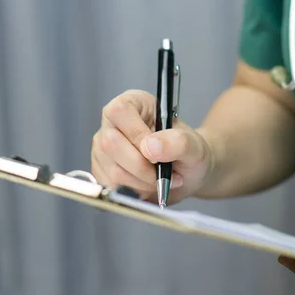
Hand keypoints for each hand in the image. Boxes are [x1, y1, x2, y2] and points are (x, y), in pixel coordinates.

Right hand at [91, 90, 212, 203]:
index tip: (157, 155)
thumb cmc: (189, 152)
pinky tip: (148, 186)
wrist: (187, 172)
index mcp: (133, 103)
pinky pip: (110, 186)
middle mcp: (112, 123)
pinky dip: (133, 192)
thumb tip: (150, 147)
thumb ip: (178, 142)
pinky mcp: (101, 170)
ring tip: (161, 180)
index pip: (120, 111)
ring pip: (112, 170)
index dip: (136, 135)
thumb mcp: (194, 145)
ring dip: (141, 183)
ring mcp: (102, 147)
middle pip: (111, 144)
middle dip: (142, 167)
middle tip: (165, 174)